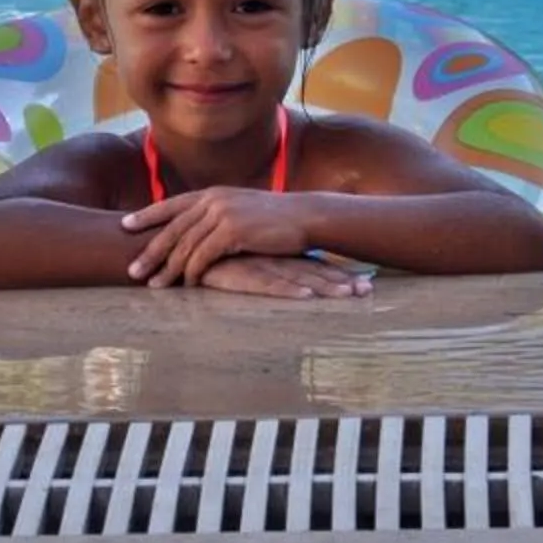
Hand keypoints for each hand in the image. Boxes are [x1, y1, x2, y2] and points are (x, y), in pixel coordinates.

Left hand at [123, 188, 313, 287]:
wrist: (305, 216)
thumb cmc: (275, 218)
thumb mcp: (241, 208)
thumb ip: (217, 214)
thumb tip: (200, 228)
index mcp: (212, 193)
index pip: (171, 205)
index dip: (147, 215)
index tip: (125, 226)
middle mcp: (212, 200)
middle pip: (172, 228)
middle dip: (150, 251)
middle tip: (131, 270)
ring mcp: (222, 214)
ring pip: (184, 245)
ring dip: (167, 269)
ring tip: (154, 286)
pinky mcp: (233, 231)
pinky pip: (203, 256)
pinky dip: (192, 273)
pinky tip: (186, 285)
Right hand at [195, 254, 373, 299]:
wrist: (173, 245)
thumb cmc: (205, 256)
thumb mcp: (238, 260)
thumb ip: (259, 264)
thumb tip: (281, 273)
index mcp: (272, 255)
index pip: (312, 265)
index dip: (338, 274)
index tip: (365, 283)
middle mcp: (270, 258)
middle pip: (313, 271)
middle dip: (341, 281)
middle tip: (369, 290)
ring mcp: (257, 265)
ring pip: (298, 278)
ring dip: (325, 287)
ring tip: (350, 295)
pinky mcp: (240, 275)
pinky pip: (269, 285)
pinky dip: (289, 292)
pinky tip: (308, 297)